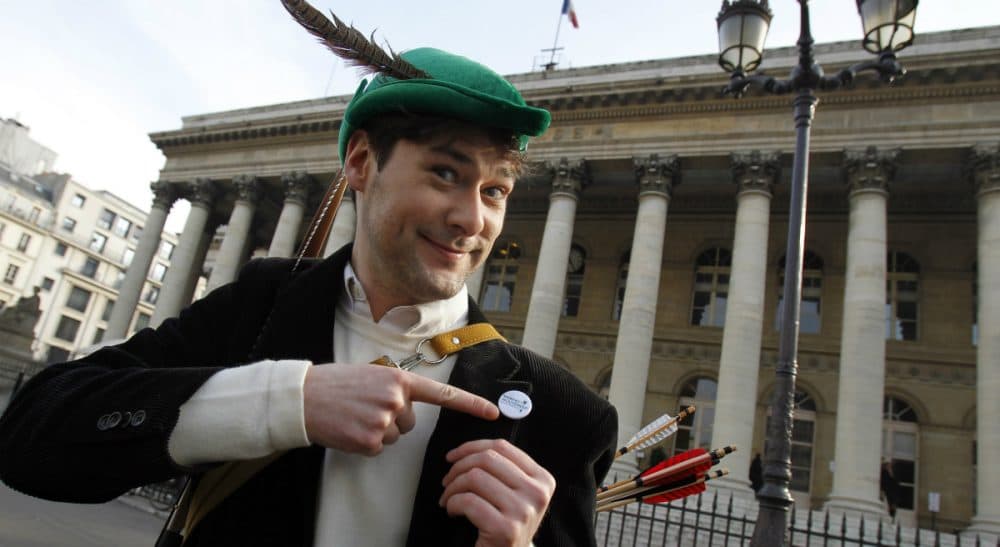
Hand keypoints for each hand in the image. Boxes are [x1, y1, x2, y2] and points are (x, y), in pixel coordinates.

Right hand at [303, 363, 498, 455]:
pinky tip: (349, 428)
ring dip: (377, 431)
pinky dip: (364, 442)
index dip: (471, 403)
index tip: (494, 412)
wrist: (303, 397)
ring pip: (394, 437)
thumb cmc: (336, 384)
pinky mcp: (371, 440)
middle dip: (391, 418)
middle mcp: (396, 399)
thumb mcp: (371, 375)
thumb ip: (395, 388)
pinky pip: (378, 448)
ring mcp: (384, 420)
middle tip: (363, 407)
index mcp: (399, 379)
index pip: (443, 393)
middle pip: (410, 423)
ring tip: (354, 415)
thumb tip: (407, 408)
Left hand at [439, 439, 555, 546]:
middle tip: (447, 482)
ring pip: (475, 477)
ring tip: (448, 499)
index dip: (471, 447)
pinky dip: (452, 504)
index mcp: (543, 479)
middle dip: (458, 468)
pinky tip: (452, 511)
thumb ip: (504, 470)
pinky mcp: (506, 529)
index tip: (453, 456)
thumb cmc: (505, 527)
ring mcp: (523, 511)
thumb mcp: (516, 495)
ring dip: (452, 488)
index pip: (502, 447)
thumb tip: (470, 450)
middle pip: (487, 459)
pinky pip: (468, 501)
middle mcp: (537, 493)